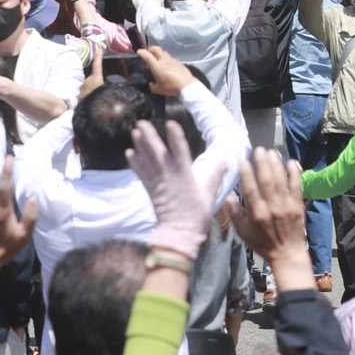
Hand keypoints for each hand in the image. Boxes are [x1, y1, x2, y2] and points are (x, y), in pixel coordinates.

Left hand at [127, 117, 213, 260]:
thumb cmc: (197, 214)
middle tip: (142, 122)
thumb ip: (216, 175)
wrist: (179, 233)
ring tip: (135, 131)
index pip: (180, 151)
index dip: (175, 136)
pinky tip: (129, 153)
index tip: (170, 123)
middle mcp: (169, 176)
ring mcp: (158, 183)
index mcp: (185, 175)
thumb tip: (225, 160)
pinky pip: (141, 174)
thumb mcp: (210, 194)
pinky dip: (135, 163)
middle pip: (158, 152)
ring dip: (140, 145)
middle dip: (149, 136)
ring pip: (147, 160)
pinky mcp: (151, 190)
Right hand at [137, 45, 199, 95]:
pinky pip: (170, 57)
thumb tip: (151, 85)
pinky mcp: (178, 62)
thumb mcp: (159, 90)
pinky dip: (166, 58)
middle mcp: (164, 61)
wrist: (186, 85)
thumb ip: (152, 87)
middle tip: (149, 52)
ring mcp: (172, 60)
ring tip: (158, 58)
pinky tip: (167, 65)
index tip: (139, 51)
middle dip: (151, 49)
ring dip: (159, 53)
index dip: (142, 52)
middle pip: (156, 49)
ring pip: (164, 52)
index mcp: (157, 67)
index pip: (148, 56)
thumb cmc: (171, 87)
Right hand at [228, 150, 313, 289]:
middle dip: (262, 164)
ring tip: (272, 152)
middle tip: (259, 150)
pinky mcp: (298, 206)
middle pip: (267, 181)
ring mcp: (286, 206)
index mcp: (257, 214)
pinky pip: (297, 187)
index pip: (251, 190)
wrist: (287, 254)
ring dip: (276, 165)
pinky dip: (294, 174)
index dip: (247, 174)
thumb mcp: (244, 233)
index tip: (244, 161)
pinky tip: (291, 162)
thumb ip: (235, 215)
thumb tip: (227, 197)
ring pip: (281, 181)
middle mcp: (272, 208)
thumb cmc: (263, 244)